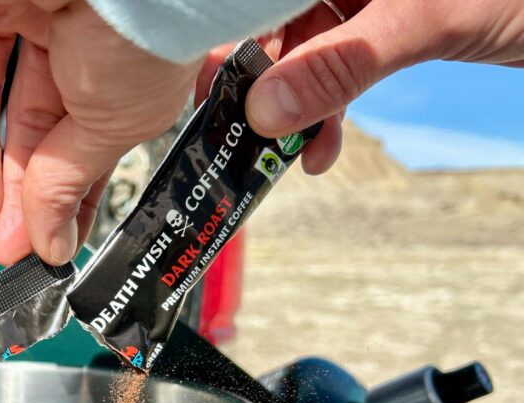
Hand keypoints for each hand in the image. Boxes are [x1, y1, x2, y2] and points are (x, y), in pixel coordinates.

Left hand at [0, 0, 199, 264]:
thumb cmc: (140, 30)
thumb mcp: (113, 125)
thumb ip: (69, 181)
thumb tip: (50, 243)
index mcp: (108, 49)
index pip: (74, 125)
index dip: (61, 186)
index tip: (49, 238)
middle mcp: (56, 20)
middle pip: (22, 113)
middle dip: (16, 182)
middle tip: (9, 236)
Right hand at [202, 0, 523, 174]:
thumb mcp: (424, 19)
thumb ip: (342, 63)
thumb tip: (266, 112)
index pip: (258, 1)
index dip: (228, 40)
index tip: (210, 91)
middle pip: (274, 26)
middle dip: (262, 87)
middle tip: (244, 136)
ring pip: (304, 56)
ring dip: (296, 113)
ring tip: (293, 154)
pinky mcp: (381, 27)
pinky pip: (336, 71)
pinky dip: (327, 114)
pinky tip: (322, 147)